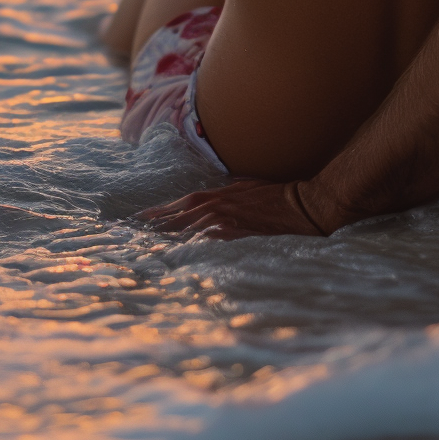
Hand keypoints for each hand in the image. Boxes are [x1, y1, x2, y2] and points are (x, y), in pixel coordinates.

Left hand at [140, 178, 336, 238]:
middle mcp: (219, 205)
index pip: (183, 202)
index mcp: (220, 194)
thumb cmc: (277, 194)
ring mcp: (227, 219)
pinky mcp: (237, 232)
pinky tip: (181, 251)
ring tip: (150, 241)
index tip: (143, 216)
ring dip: (170, 233)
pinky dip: (194, 244)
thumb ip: (228, 195)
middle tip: (136, 228)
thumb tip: (215, 201)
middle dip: (158, 221)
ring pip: (190, 226)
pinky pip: (210, 239)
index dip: (162, 210)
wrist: (302, 204)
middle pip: (180, 213)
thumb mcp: (248, 188)